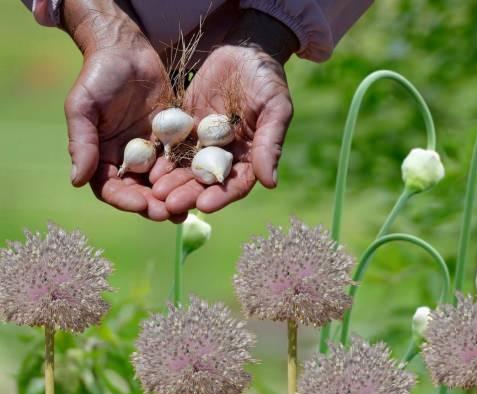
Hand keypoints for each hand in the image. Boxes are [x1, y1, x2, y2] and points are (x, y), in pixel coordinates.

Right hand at [63, 0, 181, 221]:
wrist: (126, 50)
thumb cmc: (97, 76)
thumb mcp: (83, 107)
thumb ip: (82, 142)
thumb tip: (77, 181)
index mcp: (102, 157)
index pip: (112, 188)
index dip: (125, 199)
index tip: (141, 205)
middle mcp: (128, 159)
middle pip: (141, 190)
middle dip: (155, 204)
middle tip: (170, 213)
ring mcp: (153, 151)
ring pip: (165, 180)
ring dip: (176, 195)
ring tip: (191, 207)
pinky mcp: (174, 139)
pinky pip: (183, 160)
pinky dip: (192, 172)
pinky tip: (205, 182)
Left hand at [153, 10, 297, 214]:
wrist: (244, 48)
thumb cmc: (267, 79)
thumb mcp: (275, 108)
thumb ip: (270, 143)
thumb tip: (270, 183)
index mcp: (251, 156)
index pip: (236, 183)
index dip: (221, 195)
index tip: (205, 205)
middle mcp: (226, 155)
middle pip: (206, 181)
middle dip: (188, 193)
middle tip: (169, 204)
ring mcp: (203, 142)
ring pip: (185, 168)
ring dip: (170, 181)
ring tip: (154, 191)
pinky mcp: (185, 127)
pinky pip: (170, 145)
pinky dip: (159, 157)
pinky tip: (145, 166)